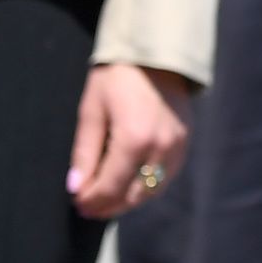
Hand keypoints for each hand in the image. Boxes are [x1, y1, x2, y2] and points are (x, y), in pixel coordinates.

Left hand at [69, 64, 192, 220]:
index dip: (91, 200)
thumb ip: (85, 153)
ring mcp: (177, 147)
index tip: (77, 203)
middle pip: (133, 195)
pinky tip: (129, 184)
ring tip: (106, 200)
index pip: (110, 186)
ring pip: (152, 191)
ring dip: (128, 200)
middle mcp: (160, 147)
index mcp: (134, 139)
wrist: (157, 55)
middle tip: (88, 207)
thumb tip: (76, 188)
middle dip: (108, 206)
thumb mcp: (92, 112)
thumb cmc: (117, 79)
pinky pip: (166, 177)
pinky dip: (146, 187)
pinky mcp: (185, 143)